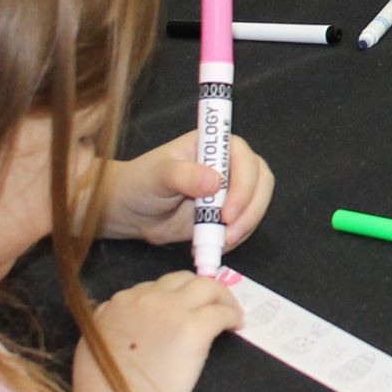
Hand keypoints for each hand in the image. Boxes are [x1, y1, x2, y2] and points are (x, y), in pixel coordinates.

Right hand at [75, 270, 244, 391]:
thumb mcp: (90, 352)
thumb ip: (107, 328)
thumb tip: (123, 322)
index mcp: (113, 306)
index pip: (150, 288)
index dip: (169, 298)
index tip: (181, 312)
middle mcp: (140, 300)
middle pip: (178, 280)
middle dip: (196, 291)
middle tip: (210, 306)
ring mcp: (169, 310)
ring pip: (205, 286)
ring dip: (220, 296)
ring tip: (230, 312)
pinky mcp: (193, 327)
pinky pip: (221, 311)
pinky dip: (232, 315)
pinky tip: (236, 326)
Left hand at [98, 131, 274, 250]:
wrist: (131, 211)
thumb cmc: (141, 183)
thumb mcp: (158, 176)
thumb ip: (184, 175)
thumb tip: (216, 182)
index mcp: (215, 145)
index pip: (245, 159)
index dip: (244, 185)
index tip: (227, 213)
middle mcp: (229, 164)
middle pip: (260, 182)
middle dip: (250, 210)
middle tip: (230, 233)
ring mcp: (232, 189)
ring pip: (257, 204)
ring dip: (245, 226)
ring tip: (220, 243)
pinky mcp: (228, 212)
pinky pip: (245, 224)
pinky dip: (237, 237)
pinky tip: (217, 245)